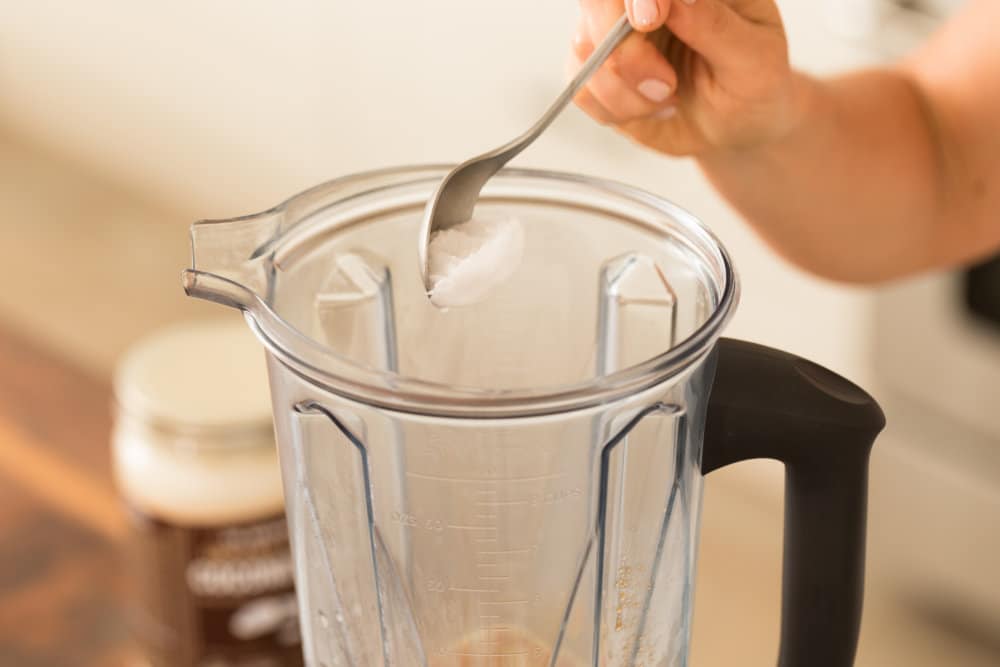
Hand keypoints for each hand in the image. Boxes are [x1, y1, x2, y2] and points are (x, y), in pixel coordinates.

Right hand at [571, 0, 799, 155]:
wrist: (737, 126)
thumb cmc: (753, 85)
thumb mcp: (753, 58)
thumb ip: (715, 25)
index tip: (649, 19)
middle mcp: (645, 0)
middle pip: (596, 1)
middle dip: (624, 52)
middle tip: (666, 86)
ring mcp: (615, 32)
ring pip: (584, 49)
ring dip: (624, 91)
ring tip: (669, 100)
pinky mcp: (598, 71)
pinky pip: (580, 87)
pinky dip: (615, 110)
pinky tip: (650, 110)